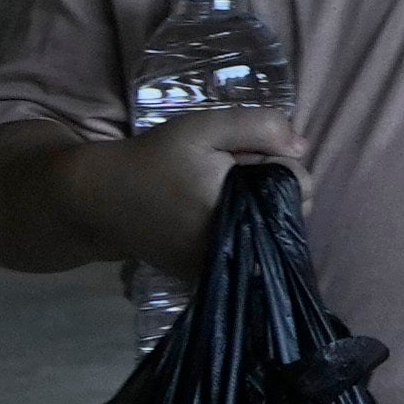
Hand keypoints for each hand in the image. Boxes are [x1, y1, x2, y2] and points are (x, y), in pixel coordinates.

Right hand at [71, 102, 301, 275]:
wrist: (101, 199)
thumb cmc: (153, 160)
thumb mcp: (202, 129)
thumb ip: (258, 127)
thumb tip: (302, 147)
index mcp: (244, 211)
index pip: (299, 184)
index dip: (274, 161)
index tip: (238, 155)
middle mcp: (240, 248)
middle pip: (289, 208)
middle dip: (268, 186)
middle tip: (224, 172)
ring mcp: (225, 267)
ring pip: (270, 228)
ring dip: (254, 206)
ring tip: (213, 191)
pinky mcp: (209, 276)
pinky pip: (247, 246)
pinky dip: (238, 226)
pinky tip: (207, 212)